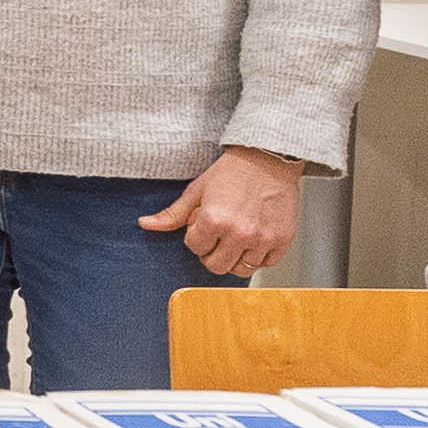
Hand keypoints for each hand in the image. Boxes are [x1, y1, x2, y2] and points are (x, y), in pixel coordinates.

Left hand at [138, 145, 300, 276]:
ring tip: (236, 236)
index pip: (194, 247)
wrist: (269, 157)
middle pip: (216, 266)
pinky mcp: (282, 240)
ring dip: (235, 257)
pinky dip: (259, 256)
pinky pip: (266, 264)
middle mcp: (239, 233)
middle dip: (211, 253)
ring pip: (241, 270)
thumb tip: (145, 224)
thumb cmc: (234, 171)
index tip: (204, 223)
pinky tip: (254, 238)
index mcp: (214, 220)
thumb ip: (172, 214)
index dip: (196, 235)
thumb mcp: (197, 189)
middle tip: (218, 235)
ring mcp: (263, 239)